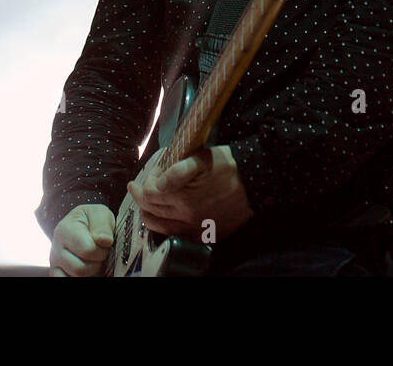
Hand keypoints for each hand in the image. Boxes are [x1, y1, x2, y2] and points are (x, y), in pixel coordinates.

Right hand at [48, 203, 115, 276]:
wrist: (83, 224)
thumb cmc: (92, 220)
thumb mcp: (100, 214)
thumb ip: (102, 225)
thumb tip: (104, 241)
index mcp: (65, 229)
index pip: (88, 250)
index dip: (102, 250)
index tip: (106, 243)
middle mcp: (56, 247)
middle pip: (81, 268)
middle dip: (97, 262)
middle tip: (101, 252)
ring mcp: (55, 262)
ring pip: (76, 277)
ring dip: (91, 271)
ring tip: (93, 258)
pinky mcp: (56, 272)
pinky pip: (67, 281)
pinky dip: (82, 277)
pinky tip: (86, 266)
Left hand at [128, 144, 252, 243]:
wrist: (254, 182)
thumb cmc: (228, 166)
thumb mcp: (202, 158)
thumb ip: (178, 169)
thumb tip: (159, 180)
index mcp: (183, 196)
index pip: (150, 194)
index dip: (145, 182)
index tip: (150, 173)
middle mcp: (186, 216)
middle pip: (151, 210)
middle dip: (141, 197)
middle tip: (137, 187)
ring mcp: (194, 227)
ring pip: (160, 226)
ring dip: (148, 214)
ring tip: (145, 204)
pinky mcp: (204, 234)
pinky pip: (176, 234)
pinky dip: (165, 227)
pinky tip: (164, 218)